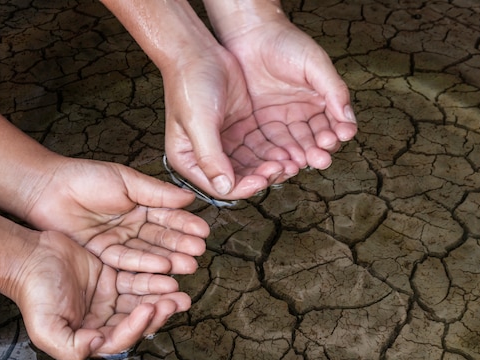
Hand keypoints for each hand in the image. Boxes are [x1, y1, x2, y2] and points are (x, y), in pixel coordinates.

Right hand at [13, 230, 189, 359]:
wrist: (29, 257)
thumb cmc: (34, 293)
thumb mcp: (45, 327)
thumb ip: (70, 347)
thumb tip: (99, 344)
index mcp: (90, 337)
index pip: (120, 338)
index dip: (137, 327)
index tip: (149, 310)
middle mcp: (103, 320)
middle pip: (137, 320)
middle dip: (159, 313)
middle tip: (178, 301)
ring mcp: (110, 298)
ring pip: (141, 299)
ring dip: (161, 296)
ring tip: (180, 291)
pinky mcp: (114, 276)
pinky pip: (137, 278)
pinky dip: (152, 277)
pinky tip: (168, 273)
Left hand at [24, 158, 209, 273]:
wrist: (47, 189)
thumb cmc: (85, 178)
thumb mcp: (126, 180)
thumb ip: (157, 193)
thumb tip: (189, 198)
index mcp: (141, 205)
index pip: (168, 216)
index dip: (185, 224)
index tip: (203, 231)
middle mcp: (133, 226)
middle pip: (161, 238)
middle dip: (181, 245)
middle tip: (199, 252)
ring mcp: (119, 242)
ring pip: (148, 252)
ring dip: (169, 259)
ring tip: (188, 265)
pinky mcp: (103, 256)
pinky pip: (126, 262)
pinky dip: (144, 265)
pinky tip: (163, 267)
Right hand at [162, 45, 299, 199]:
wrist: (197, 50)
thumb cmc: (189, 84)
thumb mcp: (198, 123)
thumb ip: (210, 157)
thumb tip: (225, 188)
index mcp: (188, 160)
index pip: (220, 186)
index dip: (244, 187)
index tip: (264, 178)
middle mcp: (206, 155)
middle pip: (239, 178)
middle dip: (262, 176)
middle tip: (283, 168)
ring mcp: (225, 143)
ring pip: (252, 164)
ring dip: (270, 165)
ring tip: (291, 161)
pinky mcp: (240, 129)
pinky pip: (259, 147)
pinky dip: (273, 151)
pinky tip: (288, 150)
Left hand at [213, 16, 357, 169]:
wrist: (251, 36)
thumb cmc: (286, 43)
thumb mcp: (315, 63)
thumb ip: (333, 89)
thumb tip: (348, 117)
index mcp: (321, 100)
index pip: (335, 123)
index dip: (339, 131)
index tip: (341, 135)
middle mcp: (304, 114)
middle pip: (316, 139)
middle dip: (320, 150)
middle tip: (321, 158)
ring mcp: (282, 121)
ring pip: (296, 145)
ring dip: (302, 156)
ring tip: (304, 162)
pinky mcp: (262, 125)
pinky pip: (273, 143)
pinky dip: (280, 154)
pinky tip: (285, 160)